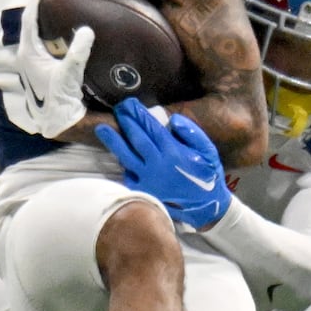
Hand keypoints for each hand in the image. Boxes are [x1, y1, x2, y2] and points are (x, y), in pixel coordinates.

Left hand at [8, 0, 94, 137]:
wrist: (57, 122)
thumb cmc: (60, 98)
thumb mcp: (70, 73)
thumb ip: (78, 51)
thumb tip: (87, 30)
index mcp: (29, 53)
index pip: (29, 20)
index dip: (35, 1)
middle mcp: (26, 57)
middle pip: (28, 26)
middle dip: (36, 9)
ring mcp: (30, 65)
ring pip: (32, 36)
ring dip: (40, 23)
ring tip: (50, 11)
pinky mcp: (38, 71)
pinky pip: (39, 46)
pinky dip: (46, 35)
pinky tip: (56, 36)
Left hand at [96, 98, 230, 228]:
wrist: (207, 207)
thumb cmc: (208, 175)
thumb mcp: (208, 151)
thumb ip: (191, 132)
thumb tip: (172, 119)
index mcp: (174, 152)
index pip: (151, 128)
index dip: (139, 114)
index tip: (130, 104)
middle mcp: (158, 165)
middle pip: (136, 139)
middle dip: (126, 122)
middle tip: (118, 109)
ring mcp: (149, 179)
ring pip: (126, 157)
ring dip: (113, 141)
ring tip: (101, 129)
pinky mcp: (144, 192)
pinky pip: (129, 175)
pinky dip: (123, 163)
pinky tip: (117, 154)